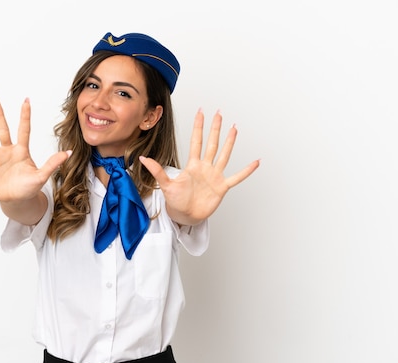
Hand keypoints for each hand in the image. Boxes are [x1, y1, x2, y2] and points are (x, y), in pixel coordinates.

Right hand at [0, 95, 69, 202]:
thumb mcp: (41, 176)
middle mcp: (8, 150)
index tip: (26, 100)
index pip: (23, 129)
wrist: (16, 201)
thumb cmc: (29, 188)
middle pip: (2, 128)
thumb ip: (53, 164)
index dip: (25, 115)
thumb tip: (69, 153)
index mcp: (21, 151)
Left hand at [139, 109, 258, 225]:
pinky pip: (237, 177)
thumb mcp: (165, 185)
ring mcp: (215, 176)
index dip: (198, 127)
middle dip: (215, 129)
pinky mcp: (222, 187)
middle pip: (212, 144)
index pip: (196, 141)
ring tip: (234, 129)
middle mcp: (205, 167)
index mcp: (192, 165)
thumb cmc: (176, 201)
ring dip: (229, 142)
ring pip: (224, 155)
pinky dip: (246, 171)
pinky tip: (255, 162)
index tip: (201, 112)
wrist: (185, 216)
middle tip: (219, 114)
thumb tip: (142, 158)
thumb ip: (157, 171)